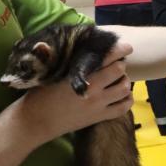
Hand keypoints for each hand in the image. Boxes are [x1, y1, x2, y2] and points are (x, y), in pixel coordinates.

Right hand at [16, 42, 132, 142]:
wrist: (38, 121)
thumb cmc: (41, 95)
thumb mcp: (52, 74)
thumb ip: (67, 61)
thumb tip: (75, 43)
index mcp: (81, 77)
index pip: (106, 59)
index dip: (118, 50)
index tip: (125, 46)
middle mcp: (94, 90)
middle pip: (119, 72)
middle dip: (120, 65)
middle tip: (116, 63)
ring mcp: (99, 105)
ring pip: (124, 89)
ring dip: (124, 81)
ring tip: (119, 78)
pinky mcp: (99, 117)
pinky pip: (122, 108)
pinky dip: (127, 99)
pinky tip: (123, 95)